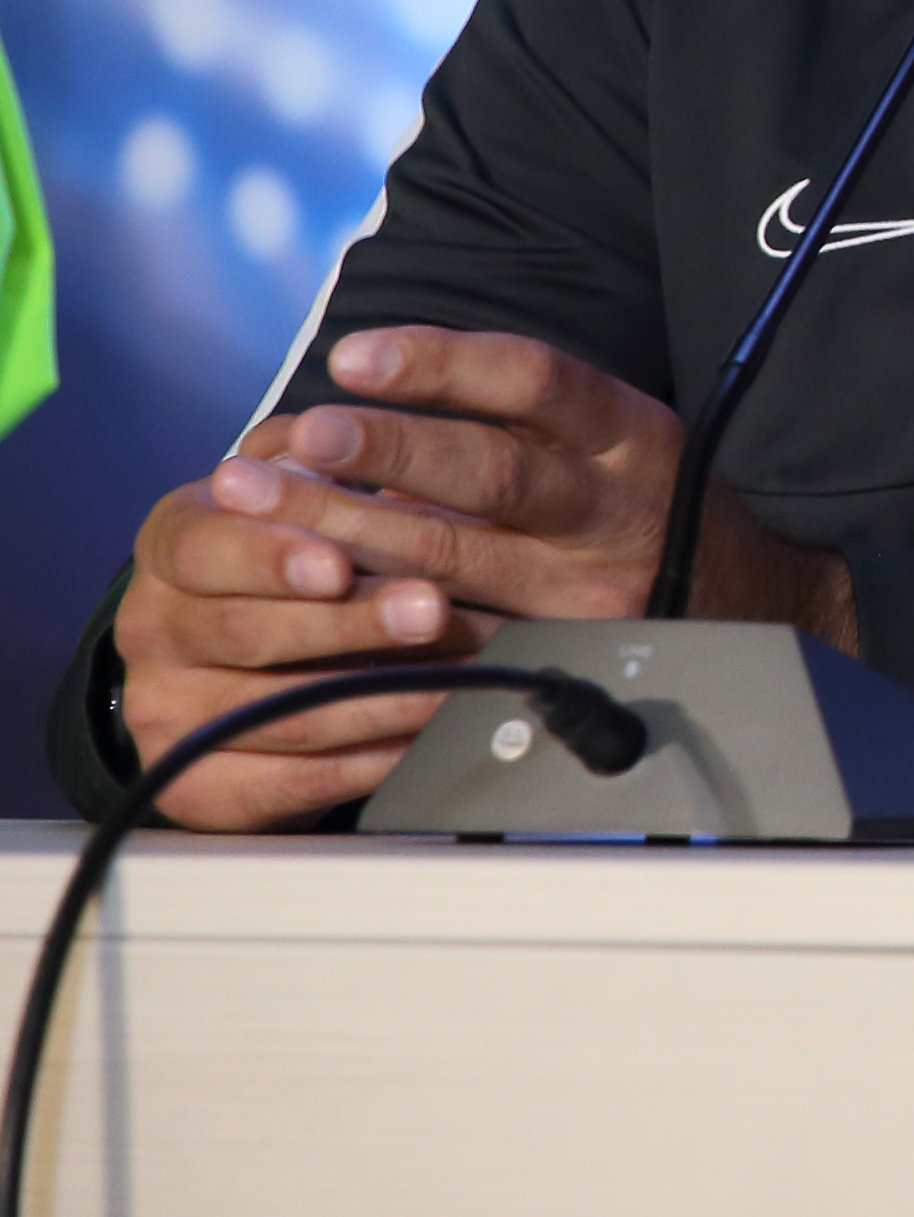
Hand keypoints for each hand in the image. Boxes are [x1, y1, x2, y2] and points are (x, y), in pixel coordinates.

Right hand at [116, 412, 495, 830]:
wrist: (242, 655)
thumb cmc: (291, 554)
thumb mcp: (297, 492)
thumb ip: (317, 462)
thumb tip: (337, 432)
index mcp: (174, 543)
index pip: (207, 547)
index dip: (273, 557)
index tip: (338, 562)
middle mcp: (153, 626)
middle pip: (248, 632)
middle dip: (351, 624)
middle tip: (432, 611)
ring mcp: (165, 709)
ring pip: (277, 712)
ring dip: (379, 695)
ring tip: (457, 675)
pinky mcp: (194, 784)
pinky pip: (287, 783)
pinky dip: (365, 762)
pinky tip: (423, 737)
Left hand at [119, 327, 849, 828]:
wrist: (756, 609)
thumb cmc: (655, 504)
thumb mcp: (612, 439)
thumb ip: (511, 426)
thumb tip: (369, 414)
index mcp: (631, 435)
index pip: (536, 381)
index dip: (442, 363)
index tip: (356, 354)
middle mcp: (614, 510)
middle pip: (490, 473)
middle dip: (381, 452)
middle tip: (292, 439)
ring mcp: (587, 592)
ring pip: (456, 561)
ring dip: (348, 532)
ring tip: (265, 508)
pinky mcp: (559, 658)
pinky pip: (455, 638)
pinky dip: (376, 615)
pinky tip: (309, 598)